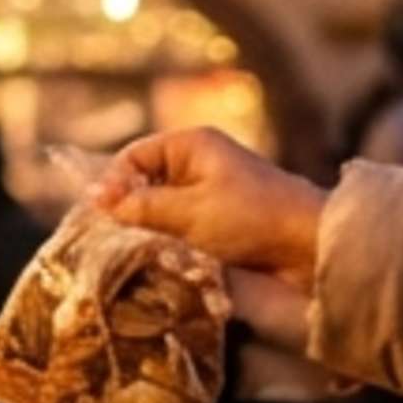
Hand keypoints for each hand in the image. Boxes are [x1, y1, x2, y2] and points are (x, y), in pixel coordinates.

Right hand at [96, 129, 326, 299]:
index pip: (133, 157)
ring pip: (157, 209)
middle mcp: (197, 164)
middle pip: (142, 183)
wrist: (309, 248)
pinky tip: (162, 257)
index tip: (103, 216)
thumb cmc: (251, 218)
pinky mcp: (215, 222)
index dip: (114, 184)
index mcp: (191, 145)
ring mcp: (207, 193)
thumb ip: (138, 205)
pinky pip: (176, 227)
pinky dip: (166, 242)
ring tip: (141, 250)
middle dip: (129, 210)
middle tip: (117, 237)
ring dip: (148, 230)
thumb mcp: (187, 211)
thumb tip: (93, 199)